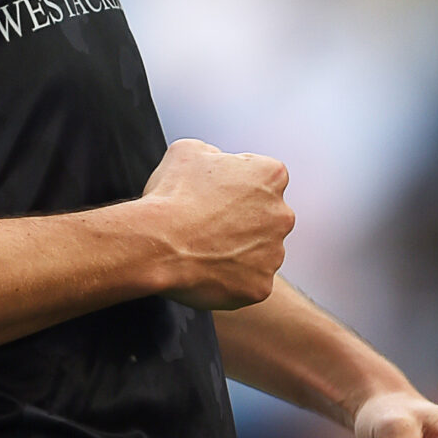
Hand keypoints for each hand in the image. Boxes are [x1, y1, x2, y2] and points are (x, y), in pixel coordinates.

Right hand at [136, 139, 292, 308]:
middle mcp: (281, 214)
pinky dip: (230, 279)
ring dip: (238, 251)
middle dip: (242, 220)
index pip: (262, 178)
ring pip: (259, 252)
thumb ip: (213, 153)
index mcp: (270, 176)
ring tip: (203, 249)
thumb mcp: (186, 151)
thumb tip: (215, 162)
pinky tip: (206, 270)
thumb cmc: (171, 198)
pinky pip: (248, 282)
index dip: (234, 186)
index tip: (215, 195)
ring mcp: (274, 254)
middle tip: (208, 224)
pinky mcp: (261, 286)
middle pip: (265, 217)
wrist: (156, 244)